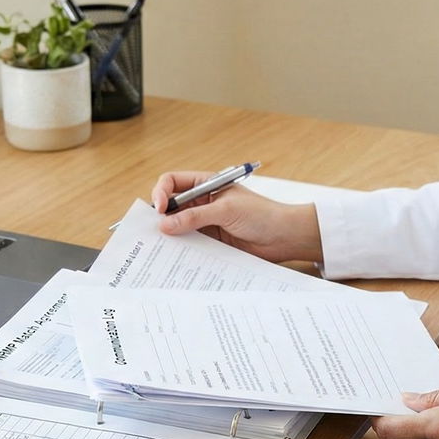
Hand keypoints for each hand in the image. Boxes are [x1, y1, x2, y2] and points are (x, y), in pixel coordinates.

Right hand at [149, 171, 323, 263]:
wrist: (284, 237)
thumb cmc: (262, 215)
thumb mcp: (226, 211)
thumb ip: (195, 217)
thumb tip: (166, 224)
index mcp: (206, 184)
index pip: (173, 182)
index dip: (161, 192)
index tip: (160, 208)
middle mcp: (202, 202)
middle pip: (171, 205)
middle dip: (161, 216)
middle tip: (154, 230)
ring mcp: (205, 222)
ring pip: (178, 227)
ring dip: (170, 235)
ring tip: (161, 246)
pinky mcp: (210, 241)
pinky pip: (189, 244)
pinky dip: (181, 249)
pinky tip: (177, 256)